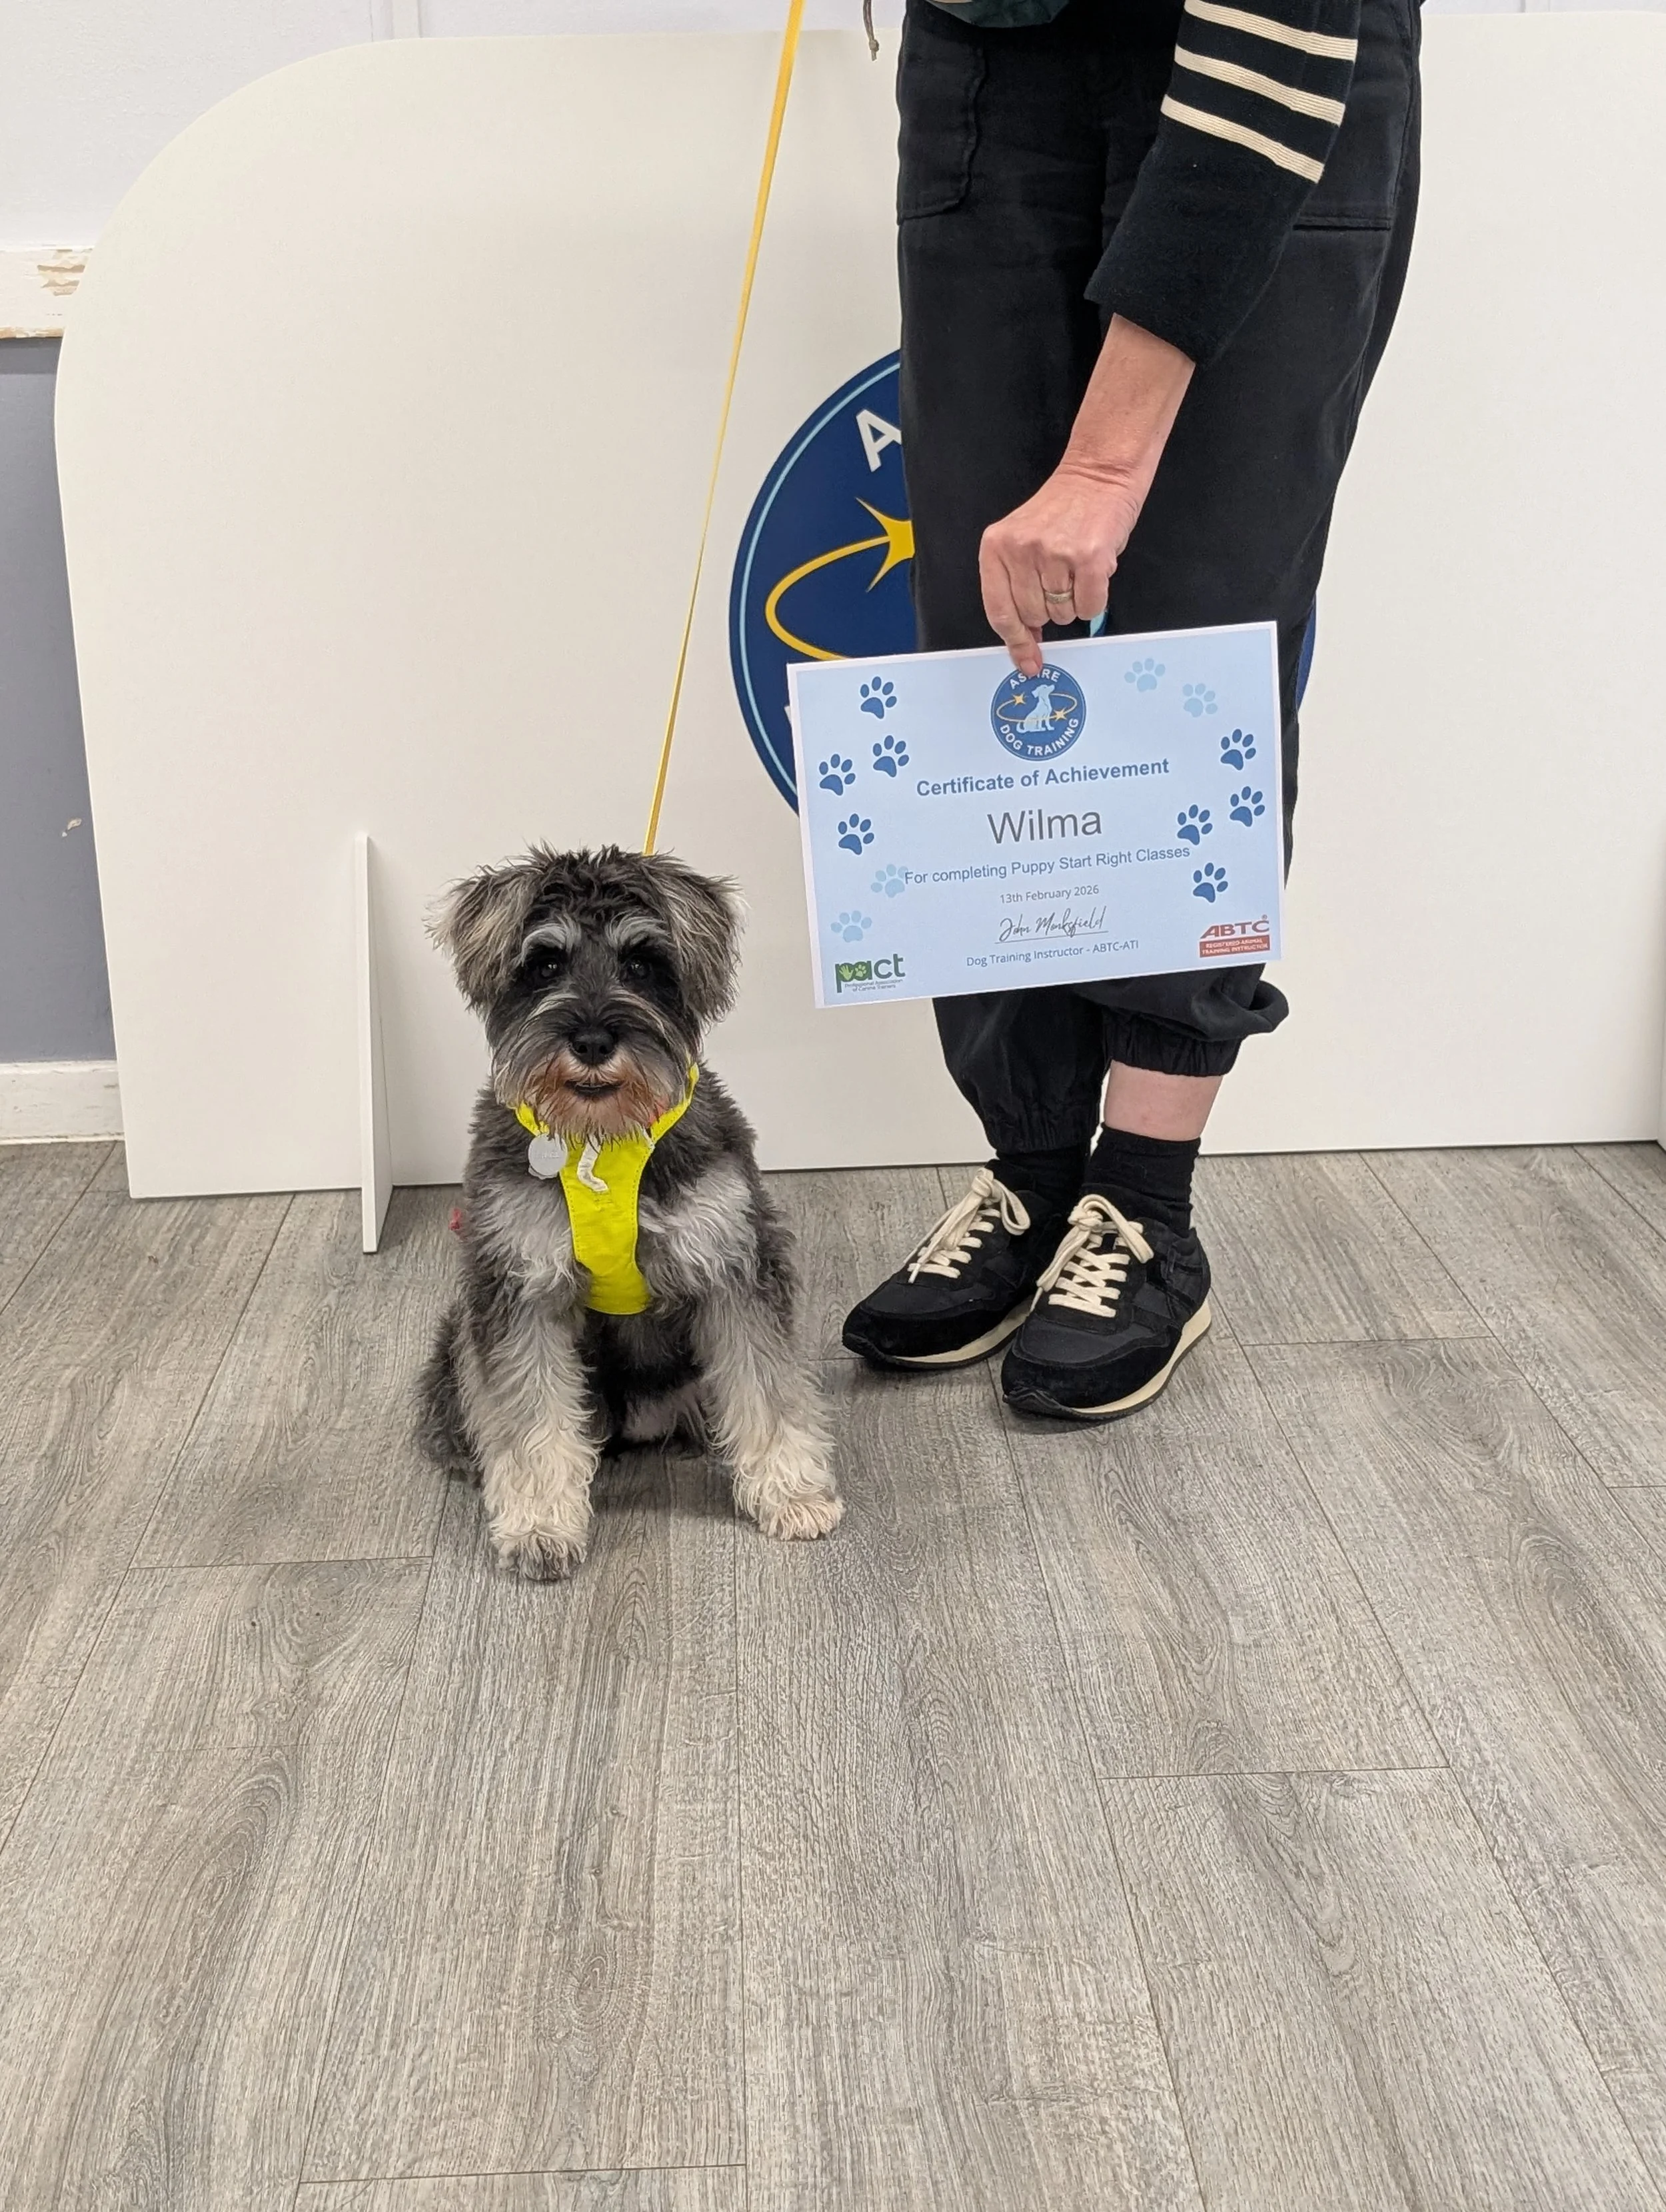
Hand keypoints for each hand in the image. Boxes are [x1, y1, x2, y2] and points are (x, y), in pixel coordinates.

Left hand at [979, 464, 1143, 676]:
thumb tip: (1026, 638)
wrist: (1099, 472)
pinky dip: (1095, 599)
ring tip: (1076, 568)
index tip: (1026, 661)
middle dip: (1051, 609)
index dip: (1015, 642)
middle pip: (1033, 616)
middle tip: (1062, 580)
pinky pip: (1089, 606)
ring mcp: (1053, 553)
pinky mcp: (1087, 557)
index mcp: (996, 547)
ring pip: (1062, 614)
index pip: (999, 612)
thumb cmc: (1064, 510)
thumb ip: (1016, 587)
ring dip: (1073, 600)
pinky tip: (1093, 572)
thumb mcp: (1024, 542)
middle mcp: (1020, 550)